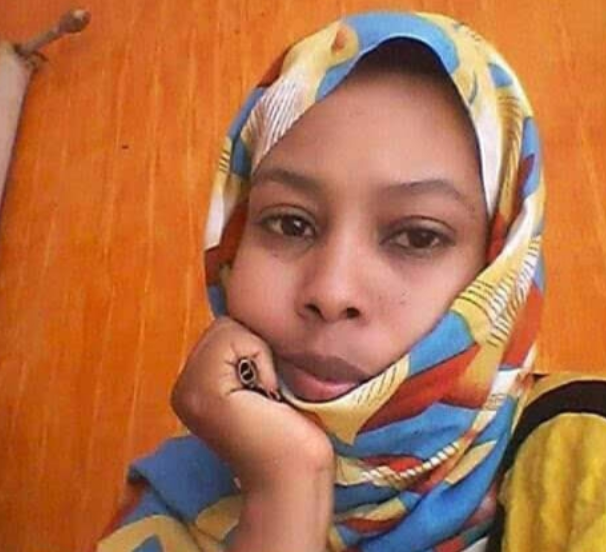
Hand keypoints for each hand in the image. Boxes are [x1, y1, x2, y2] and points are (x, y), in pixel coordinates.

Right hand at [171, 317, 333, 549]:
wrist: (293, 476)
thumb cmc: (289, 429)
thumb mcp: (258, 380)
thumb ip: (243, 354)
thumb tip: (247, 314)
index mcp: (194, 385)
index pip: (223, 330)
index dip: (254, 348)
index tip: (264, 389)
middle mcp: (182, 387)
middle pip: (223, 325)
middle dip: (254, 348)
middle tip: (265, 392)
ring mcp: (188, 390)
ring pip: (228, 328)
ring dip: (259, 354)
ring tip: (264, 394)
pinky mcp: (203, 392)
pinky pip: (236, 339)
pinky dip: (261, 360)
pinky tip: (265, 395)